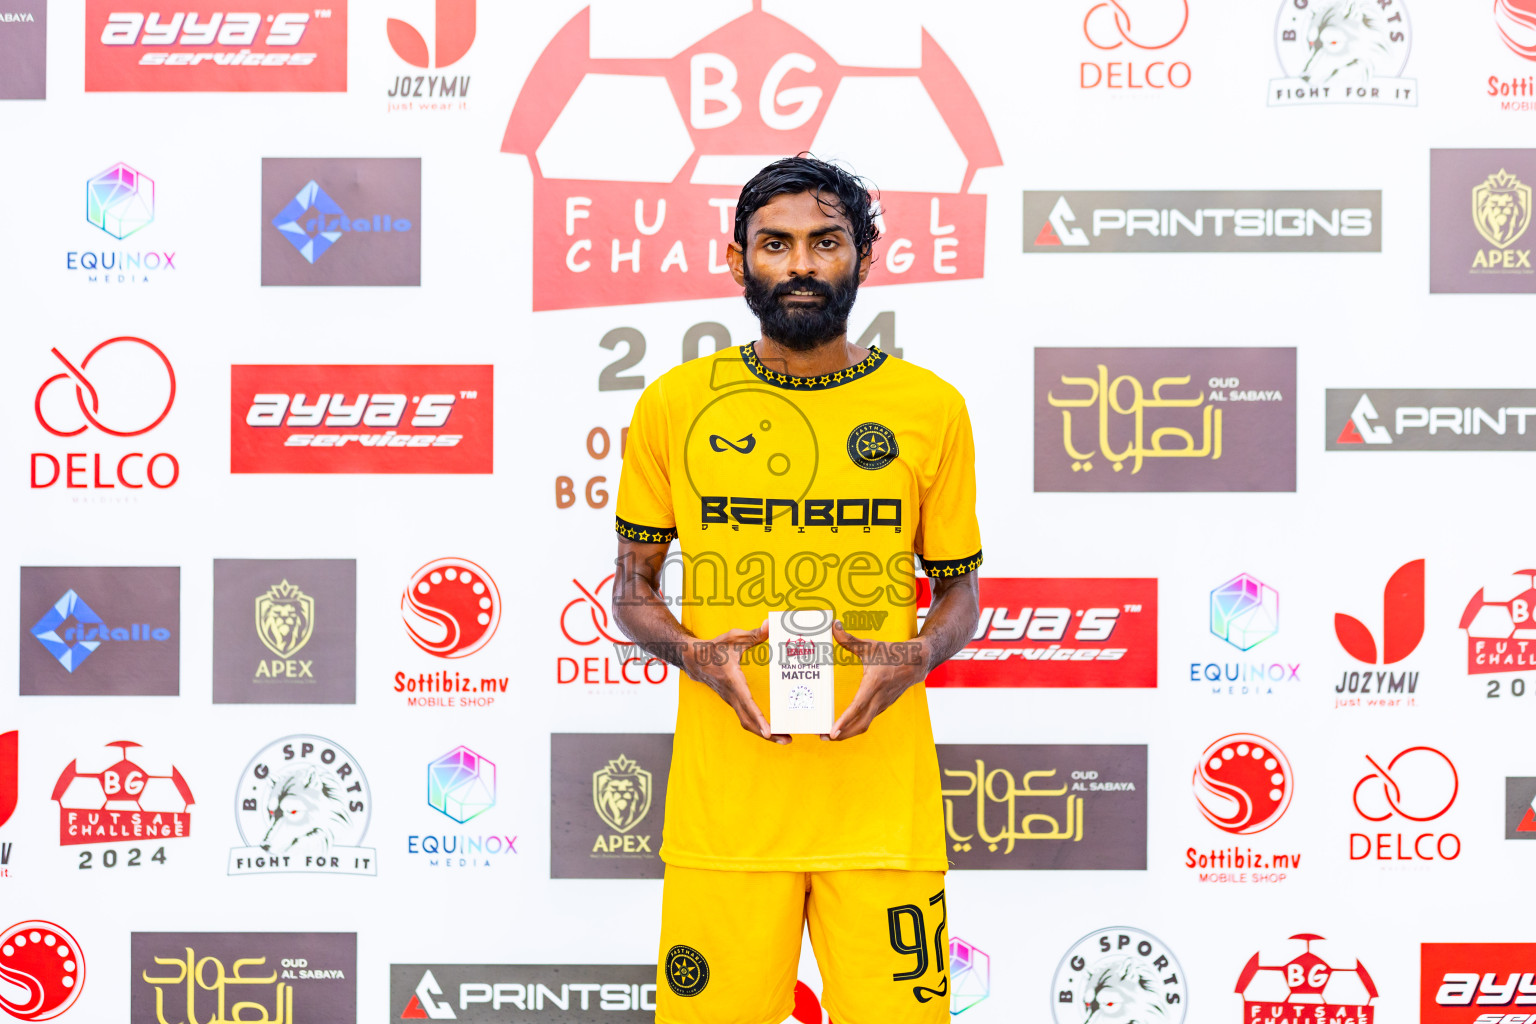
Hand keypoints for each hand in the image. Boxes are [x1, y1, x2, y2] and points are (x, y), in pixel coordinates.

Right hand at [680, 620, 789, 744]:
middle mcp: (732, 695)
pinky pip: (745, 718)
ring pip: (747, 723)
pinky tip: (774, 729)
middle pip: (749, 721)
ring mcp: (731, 701)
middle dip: (768, 734)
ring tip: (785, 738)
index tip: (769, 731)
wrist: (694, 659)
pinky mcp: (733, 702)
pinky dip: (759, 726)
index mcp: (733, 681)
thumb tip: (771, 625)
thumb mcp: (734, 637)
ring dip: (765, 734)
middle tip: (787, 740)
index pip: (747, 703)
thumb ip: (754, 634)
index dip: (759, 718)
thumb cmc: (715, 648)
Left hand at [826, 620, 929, 740]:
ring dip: (847, 732)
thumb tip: (833, 625)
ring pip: (864, 725)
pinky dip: (855, 726)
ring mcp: (883, 704)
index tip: (832, 732)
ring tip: (828, 735)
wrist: (917, 662)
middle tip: (821, 736)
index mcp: (875, 683)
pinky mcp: (883, 706)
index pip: (858, 706)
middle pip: (860, 724)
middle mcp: (879, 698)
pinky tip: (842, 727)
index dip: (844, 720)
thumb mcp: (869, 645)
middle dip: (841, 734)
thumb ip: (848, 639)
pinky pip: (868, 720)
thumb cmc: (892, 652)